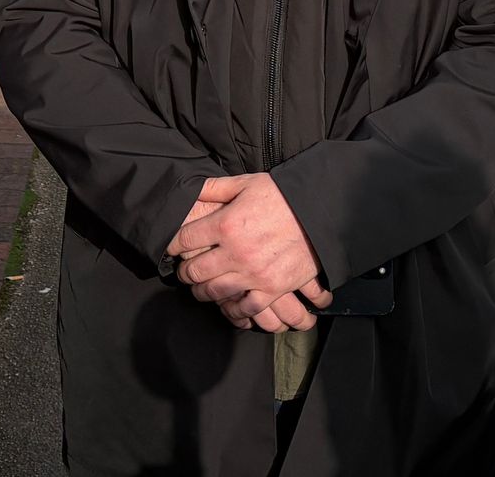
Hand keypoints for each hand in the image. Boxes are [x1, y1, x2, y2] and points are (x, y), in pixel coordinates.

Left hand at [167, 175, 331, 326]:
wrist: (323, 212)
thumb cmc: (284, 195)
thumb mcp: (246, 183)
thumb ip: (215, 188)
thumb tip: (190, 190)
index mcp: (226, 224)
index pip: (183, 240)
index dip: (172, 245)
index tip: (171, 248)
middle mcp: (236, 253)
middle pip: (194, 271)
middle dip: (185, 272)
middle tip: (186, 271)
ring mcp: (254, 274)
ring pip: (214, 292)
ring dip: (202, 292)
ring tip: (202, 288)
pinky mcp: (273, 289)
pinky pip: (245, 309)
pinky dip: (233, 310)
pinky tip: (228, 305)